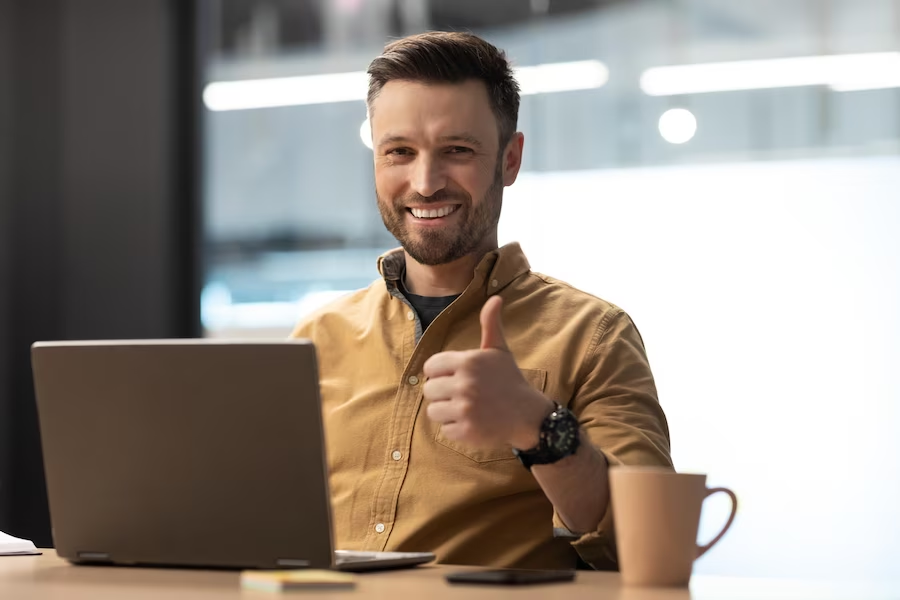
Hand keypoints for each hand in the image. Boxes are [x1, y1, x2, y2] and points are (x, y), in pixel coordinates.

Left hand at [423, 296, 553, 449]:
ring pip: (433, 411)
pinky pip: (444, 430)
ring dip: (447, 412)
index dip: (440, 373)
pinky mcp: (467, 431)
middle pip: (429, 389)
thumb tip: (495, 298)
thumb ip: (490, 325)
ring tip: (467, 408)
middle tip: (463, 395)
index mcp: (468, 361)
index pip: (429, 367)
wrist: (528, 415)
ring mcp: (466, 409)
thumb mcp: (499, 351)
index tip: (456, 377)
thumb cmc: (509, 380)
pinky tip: (473, 422)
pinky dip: (456, 429)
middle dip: (443, 393)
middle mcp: (465, 384)